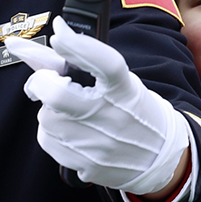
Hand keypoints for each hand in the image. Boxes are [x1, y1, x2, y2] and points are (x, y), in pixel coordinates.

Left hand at [8, 18, 189, 197]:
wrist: (159, 156)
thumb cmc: (132, 109)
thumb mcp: (118, 80)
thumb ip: (77, 59)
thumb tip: (41, 37)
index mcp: (125, 89)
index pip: (105, 63)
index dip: (78, 47)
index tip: (59, 35)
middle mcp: (113, 117)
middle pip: (57, 95)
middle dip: (41, 83)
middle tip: (47, 80)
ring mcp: (100, 145)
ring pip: (46, 118)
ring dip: (49, 109)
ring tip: (69, 108)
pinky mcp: (87, 165)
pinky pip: (48, 141)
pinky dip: (52, 131)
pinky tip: (71, 128)